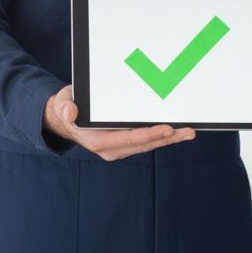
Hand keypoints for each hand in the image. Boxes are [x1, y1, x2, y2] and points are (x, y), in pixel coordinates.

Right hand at [43, 85, 194, 161]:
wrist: (65, 119)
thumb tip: (71, 112)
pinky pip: (147, 141)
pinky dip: (162, 137)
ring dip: (169, 139)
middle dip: (167, 138)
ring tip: (188, 132)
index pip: (129, 138)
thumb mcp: (63, 105)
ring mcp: (120, 147)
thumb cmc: (68, 108)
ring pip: (148, 144)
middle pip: (144, 144)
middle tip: (187, 131)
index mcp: (98, 140)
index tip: (167, 128)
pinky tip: (176, 132)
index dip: (149, 134)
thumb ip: (66, 108)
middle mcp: (111, 148)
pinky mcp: (126, 143)